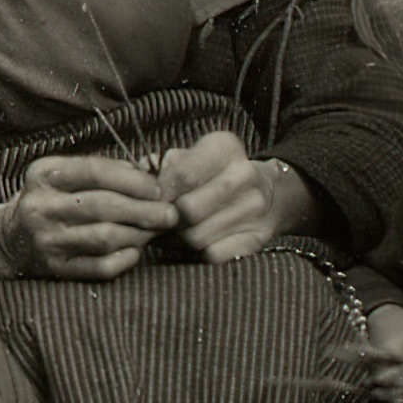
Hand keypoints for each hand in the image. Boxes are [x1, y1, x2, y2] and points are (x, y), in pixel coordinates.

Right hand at [0, 153, 176, 279]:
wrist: (8, 239)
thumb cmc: (50, 200)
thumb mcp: (63, 175)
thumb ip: (102, 171)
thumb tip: (150, 175)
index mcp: (44, 174)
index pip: (95, 170)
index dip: (133, 179)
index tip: (158, 188)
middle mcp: (41, 206)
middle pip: (103, 206)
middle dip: (144, 210)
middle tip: (171, 214)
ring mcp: (47, 240)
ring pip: (104, 237)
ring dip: (138, 234)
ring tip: (156, 231)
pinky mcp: (54, 269)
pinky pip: (98, 267)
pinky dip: (123, 260)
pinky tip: (135, 252)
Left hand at [156, 128, 304, 265]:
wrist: (269, 192)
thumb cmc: (214, 174)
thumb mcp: (191, 157)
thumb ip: (160, 167)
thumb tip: (134, 185)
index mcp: (225, 147)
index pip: (183, 174)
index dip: (159, 194)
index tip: (149, 201)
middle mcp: (244, 174)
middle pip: (188, 210)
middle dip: (167, 219)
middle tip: (158, 221)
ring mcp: (255, 207)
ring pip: (196, 237)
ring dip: (177, 240)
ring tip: (172, 232)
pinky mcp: (257, 237)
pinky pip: (212, 255)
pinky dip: (196, 254)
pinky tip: (193, 242)